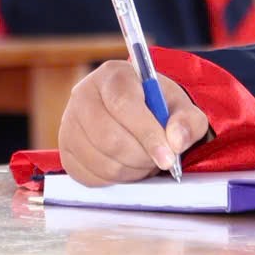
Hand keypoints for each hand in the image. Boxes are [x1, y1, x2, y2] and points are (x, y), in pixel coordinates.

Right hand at [58, 62, 205, 185]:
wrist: (138, 116)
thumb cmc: (158, 108)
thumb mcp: (182, 108)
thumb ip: (188, 121)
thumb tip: (176, 140)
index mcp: (113, 75)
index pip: (124, 105)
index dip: (147, 134)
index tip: (168, 157)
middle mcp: (83, 94)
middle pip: (109, 137)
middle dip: (141, 157)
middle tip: (160, 160)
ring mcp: (69, 123)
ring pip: (100, 161)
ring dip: (131, 170)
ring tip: (146, 161)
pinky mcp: (66, 150)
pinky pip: (89, 176)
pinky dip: (115, 180)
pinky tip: (128, 166)